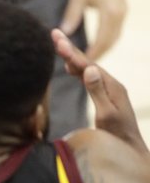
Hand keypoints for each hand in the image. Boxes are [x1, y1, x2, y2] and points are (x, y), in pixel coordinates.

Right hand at [52, 28, 147, 152]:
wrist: (129, 149)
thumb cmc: (116, 135)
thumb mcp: (106, 114)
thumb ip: (97, 91)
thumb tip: (89, 69)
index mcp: (111, 86)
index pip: (88, 65)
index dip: (71, 53)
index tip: (57, 40)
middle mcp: (111, 84)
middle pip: (87, 63)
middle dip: (70, 48)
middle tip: (54, 33)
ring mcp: (109, 90)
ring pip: (87, 69)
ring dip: (73, 56)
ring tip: (59, 44)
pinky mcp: (105, 96)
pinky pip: (88, 78)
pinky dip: (77, 69)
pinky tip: (70, 66)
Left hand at [60, 0, 126, 60]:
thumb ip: (71, 15)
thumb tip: (62, 32)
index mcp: (110, 11)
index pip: (102, 39)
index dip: (93, 53)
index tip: (82, 63)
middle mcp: (119, 14)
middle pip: (110, 42)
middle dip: (98, 55)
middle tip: (84, 67)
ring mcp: (123, 13)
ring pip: (114, 38)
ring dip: (103, 50)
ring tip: (89, 61)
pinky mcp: (122, 12)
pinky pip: (115, 32)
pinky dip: (106, 42)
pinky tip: (96, 48)